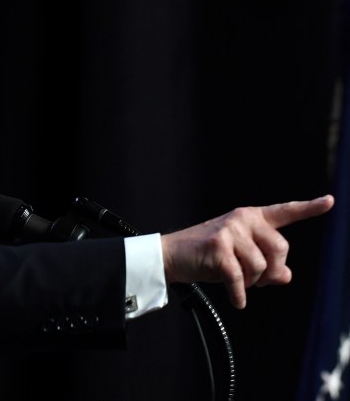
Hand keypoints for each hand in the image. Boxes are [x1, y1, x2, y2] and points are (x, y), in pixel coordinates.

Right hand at [161, 194, 334, 308]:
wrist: (170, 256)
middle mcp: (242, 219)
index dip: (309, 208)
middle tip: (256, 280)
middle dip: (272, 270)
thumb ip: (267, 266)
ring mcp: (229, 231)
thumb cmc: (206, 256)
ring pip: (261, 265)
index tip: (330, 202)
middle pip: (280, 248)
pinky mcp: (218, 247)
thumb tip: (286, 276)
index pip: (284, 212)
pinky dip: (239, 293)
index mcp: (251, 218)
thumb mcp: (240, 259)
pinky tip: (237, 300)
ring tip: (237, 283)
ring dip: (252, 282)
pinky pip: (240, 277)